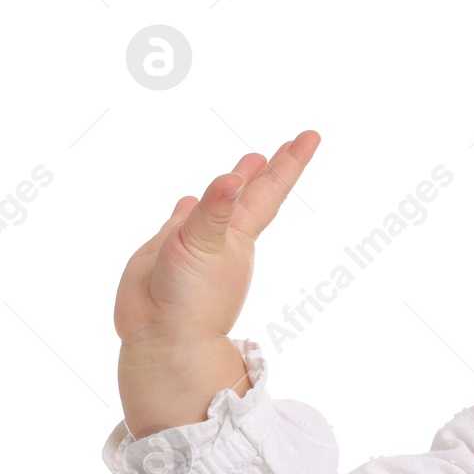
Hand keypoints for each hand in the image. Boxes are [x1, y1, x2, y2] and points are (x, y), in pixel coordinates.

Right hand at [114, 131, 320, 346]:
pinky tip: (188, 201)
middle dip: (269, 168)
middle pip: (252, 192)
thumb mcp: (206, 246)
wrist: (162, 337)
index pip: (271, 188)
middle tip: (290, 144)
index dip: (291, 161)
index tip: (311, 136)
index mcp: (239, 232)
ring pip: (217, 207)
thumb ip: (216, 211)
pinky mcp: (166, 253)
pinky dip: (188, 209)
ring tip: (243, 168)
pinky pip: (181, 223)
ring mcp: (196, 243)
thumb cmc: (193, 297)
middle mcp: (222, 235)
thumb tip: (233, 178)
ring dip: (231, 186)